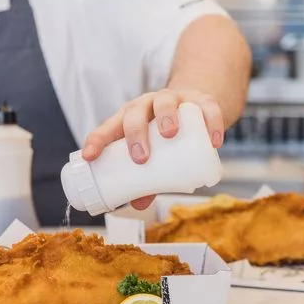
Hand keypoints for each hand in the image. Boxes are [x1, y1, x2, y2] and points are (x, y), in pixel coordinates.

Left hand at [82, 89, 224, 209]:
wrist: (194, 107)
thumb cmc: (164, 134)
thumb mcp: (153, 153)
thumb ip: (146, 178)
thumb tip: (137, 205)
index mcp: (130, 117)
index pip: (109, 126)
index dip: (97, 140)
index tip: (90, 157)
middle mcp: (148, 104)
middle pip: (135, 112)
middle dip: (136, 133)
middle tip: (141, 158)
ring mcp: (175, 99)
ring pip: (166, 101)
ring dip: (166, 116)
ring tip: (170, 134)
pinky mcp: (201, 100)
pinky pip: (207, 108)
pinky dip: (211, 123)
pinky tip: (213, 141)